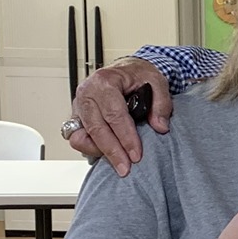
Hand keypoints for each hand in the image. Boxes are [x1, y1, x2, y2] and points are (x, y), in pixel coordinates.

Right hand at [68, 58, 170, 174]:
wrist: (125, 70)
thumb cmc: (137, 75)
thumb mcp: (156, 81)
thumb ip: (161, 104)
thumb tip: (160, 127)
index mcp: (105, 81)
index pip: (114, 115)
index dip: (126, 138)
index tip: (136, 155)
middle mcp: (87, 92)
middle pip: (96, 128)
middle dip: (112, 152)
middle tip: (126, 168)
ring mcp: (78, 105)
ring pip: (81, 136)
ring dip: (99, 152)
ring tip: (118, 162)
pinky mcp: (76, 116)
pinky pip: (76, 138)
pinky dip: (89, 147)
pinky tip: (106, 153)